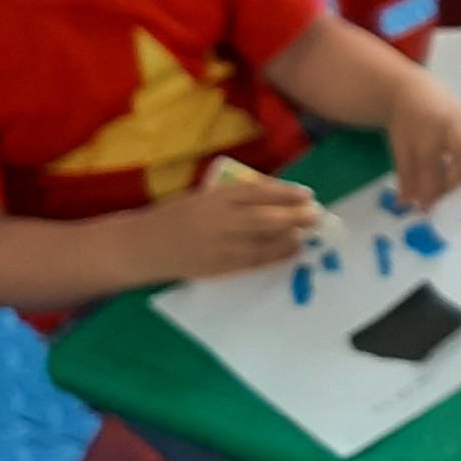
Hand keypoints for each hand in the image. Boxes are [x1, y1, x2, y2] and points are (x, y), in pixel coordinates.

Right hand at [139, 176, 321, 279]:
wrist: (143, 246)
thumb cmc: (177, 215)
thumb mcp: (204, 197)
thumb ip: (235, 198)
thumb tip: (277, 197)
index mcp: (214, 198)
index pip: (256, 193)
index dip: (284, 193)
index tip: (306, 194)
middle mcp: (219, 221)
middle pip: (264, 218)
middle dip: (294, 217)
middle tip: (316, 215)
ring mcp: (219, 246)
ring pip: (262, 242)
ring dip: (289, 238)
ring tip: (307, 234)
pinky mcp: (219, 267)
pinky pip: (254, 262)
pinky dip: (276, 256)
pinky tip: (291, 251)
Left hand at [385, 74, 460, 210]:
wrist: (414, 92)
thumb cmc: (407, 125)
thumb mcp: (400, 151)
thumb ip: (407, 179)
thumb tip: (407, 206)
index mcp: (427, 135)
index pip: (432, 171)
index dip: (429, 194)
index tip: (425, 208)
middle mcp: (453, 127)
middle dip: (459, 177)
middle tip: (448, 187)